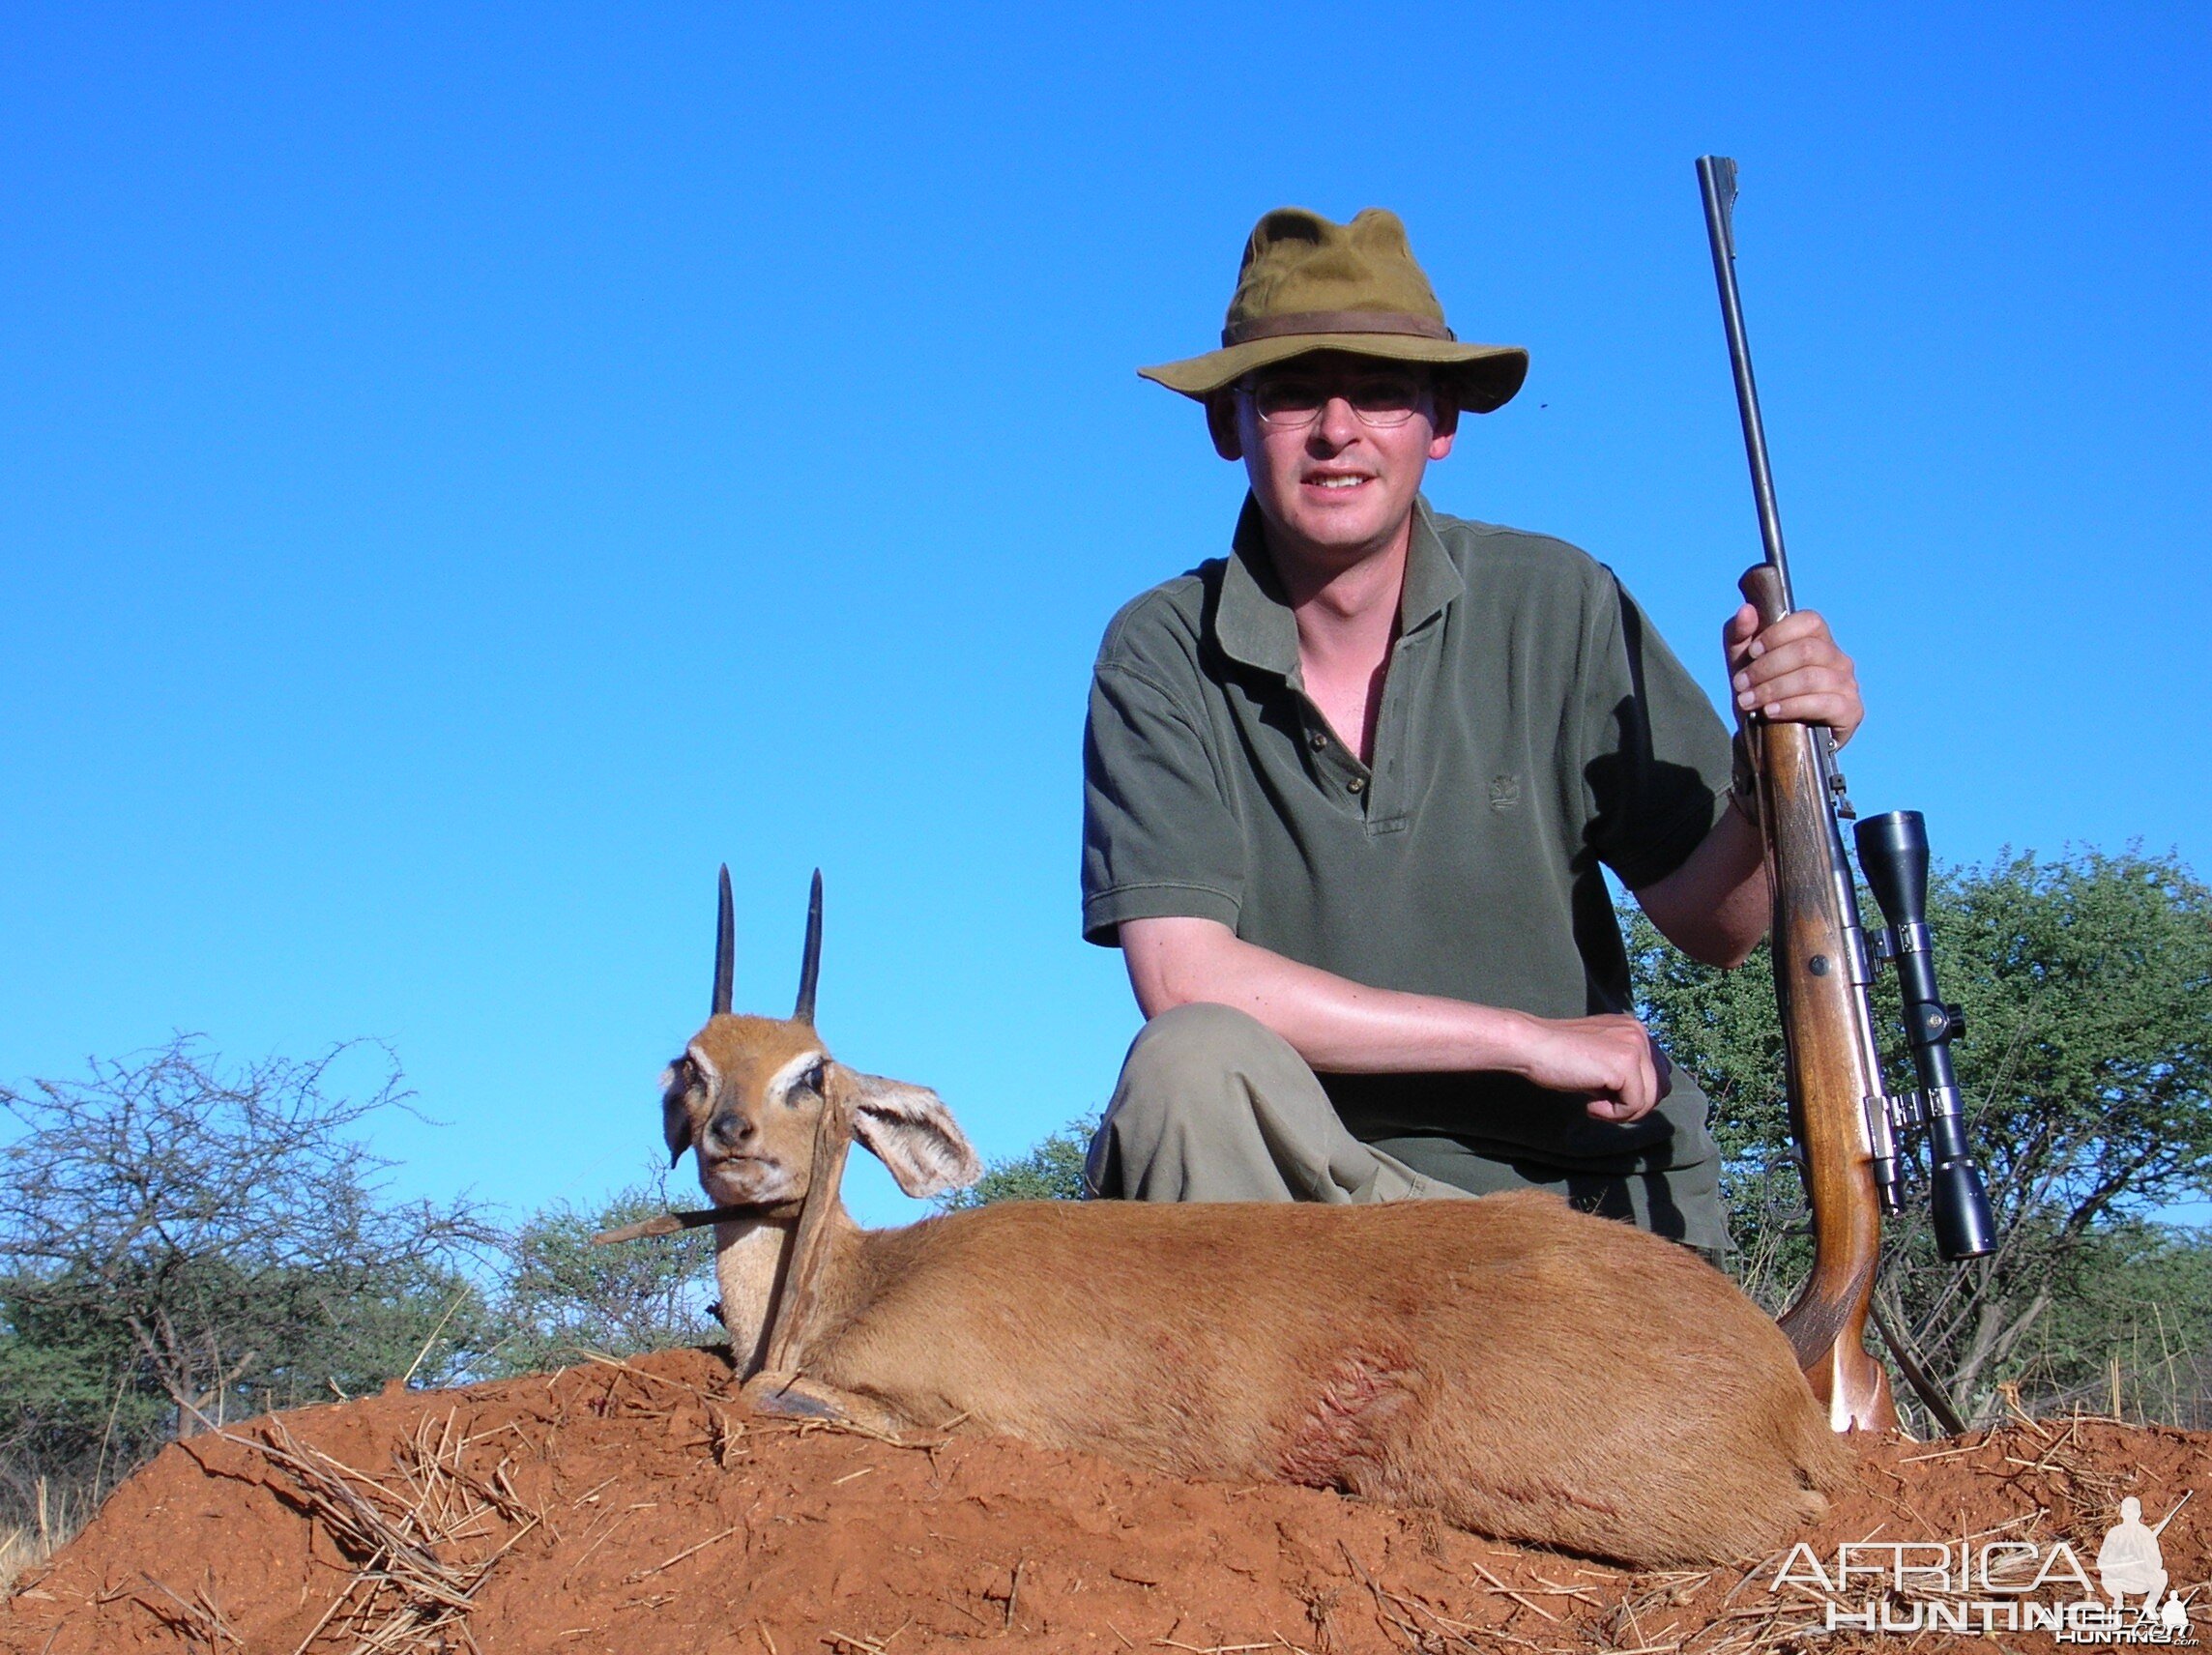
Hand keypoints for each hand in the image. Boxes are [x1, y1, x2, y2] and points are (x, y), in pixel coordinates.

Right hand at [1512, 1013, 1674, 1122]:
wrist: (1532, 1046)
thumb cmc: (1557, 1057)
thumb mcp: (1600, 1060)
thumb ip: (1623, 1070)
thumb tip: (1644, 1101)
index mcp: (1634, 1029)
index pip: (1658, 1073)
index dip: (1636, 1093)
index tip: (1606, 1096)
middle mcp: (1640, 1033)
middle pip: (1660, 1087)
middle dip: (1634, 1104)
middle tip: (1603, 1104)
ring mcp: (1635, 1046)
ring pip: (1650, 1099)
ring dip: (1623, 1112)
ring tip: (1594, 1105)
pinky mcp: (1625, 1064)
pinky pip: (1635, 1106)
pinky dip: (1613, 1114)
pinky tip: (1590, 1105)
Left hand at [1724, 604, 1862, 748]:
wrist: (1770, 741)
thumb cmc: (1761, 693)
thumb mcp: (1742, 663)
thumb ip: (1740, 635)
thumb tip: (1747, 610)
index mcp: (1818, 640)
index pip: (1809, 621)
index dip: (1777, 634)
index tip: (1752, 653)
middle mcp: (1838, 659)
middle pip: (1805, 650)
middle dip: (1766, 668)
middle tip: (1741, 684)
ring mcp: (1847, 684)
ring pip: (1810, 677)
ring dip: (1772, 689)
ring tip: (1748, 701)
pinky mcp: (1850, 711)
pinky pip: (1823, 703)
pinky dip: (1791, 706)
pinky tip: (1770, 712)